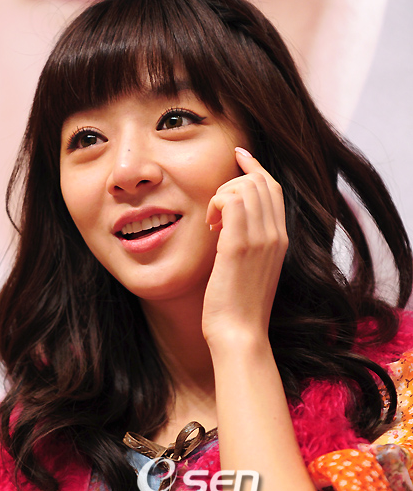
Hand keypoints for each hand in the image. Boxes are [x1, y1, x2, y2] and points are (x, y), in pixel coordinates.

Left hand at [202, 147, 287, 348]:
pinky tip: (210, 225)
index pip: (274, 188)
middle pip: (262, 181)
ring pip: (246, 186)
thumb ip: (248, 243)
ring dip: (223, 194)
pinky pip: (230, 200)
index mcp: (280, 240)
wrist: (240, 334)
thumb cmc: (239, 307)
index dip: (256, 167)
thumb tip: (229, 224)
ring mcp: (260, 240)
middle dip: (234, 180)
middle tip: (215, 206)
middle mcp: (275, 235)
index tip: (239, 155)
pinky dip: (216, 203)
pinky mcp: (238, 246)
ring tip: (213, 222)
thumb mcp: (252, 270)